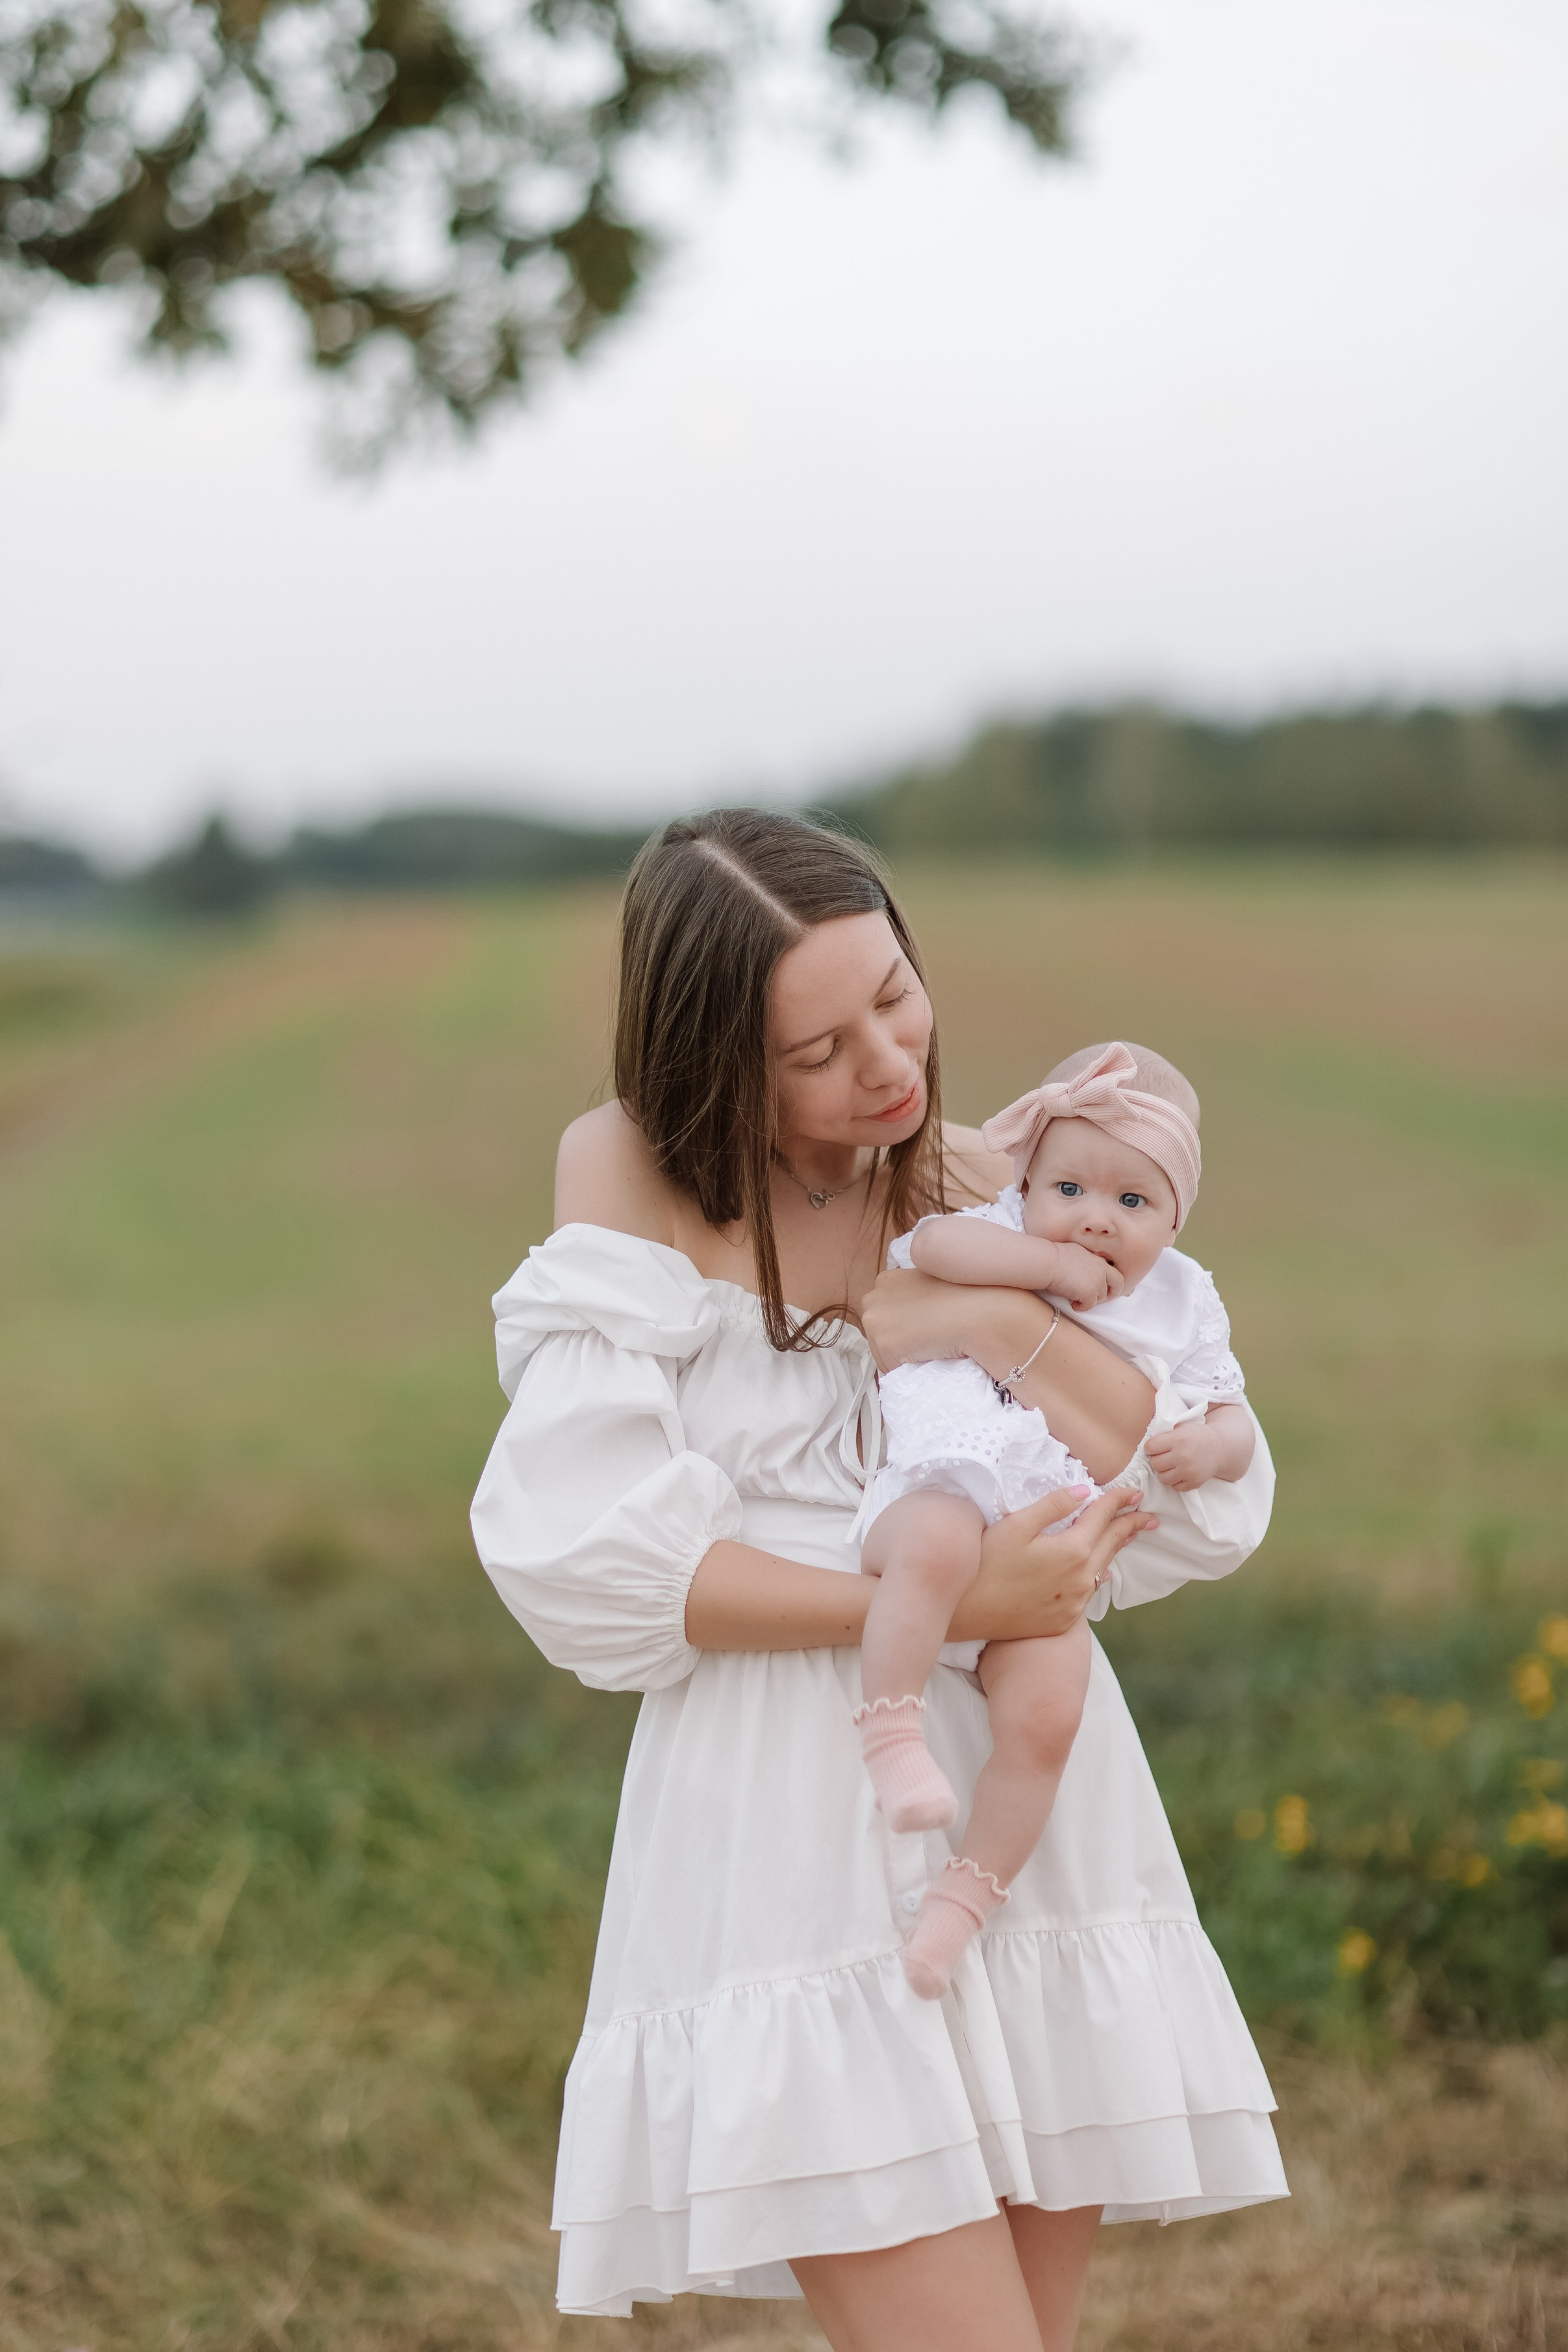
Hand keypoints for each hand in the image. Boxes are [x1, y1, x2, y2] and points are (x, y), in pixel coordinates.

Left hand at [862, 1267, 989, 1370]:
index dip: (902, 1328)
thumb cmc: (963, 1296)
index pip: (884, 1316)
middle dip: (898, 1341)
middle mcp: (873, 1297)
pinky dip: (908, 1369)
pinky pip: (892, 1369)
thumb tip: (915, 1318)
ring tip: (929, 1348)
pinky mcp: (885, 1344)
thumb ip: (915, 1297)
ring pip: (883, 1353)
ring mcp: (875, 1321)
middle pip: (879, 1334)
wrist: (975, 1311)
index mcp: (886, 1281)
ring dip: (903, 1356)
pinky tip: (928, 1356)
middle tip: (927, 1342)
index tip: (922, 1332)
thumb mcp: (930, 1285)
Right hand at [948, 1487, 1155, 1642]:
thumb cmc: (986, 1563)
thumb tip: (1083, 1492)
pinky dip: (1099, 1575)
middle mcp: (1081, 1579)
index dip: (1119, 1500)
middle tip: (1149, 1516)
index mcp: (1072, 1550)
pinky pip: (1090, 1592)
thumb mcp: (1016, 1525)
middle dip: (1131, 1525)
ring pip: (1104, 1569)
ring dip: (1117, 1549)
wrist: (967, 1612)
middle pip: (1112, 1544)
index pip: (1103, 1517)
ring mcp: (1074, 1603)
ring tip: (1130, 1537)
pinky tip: (1103, 1572)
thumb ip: (1053, 1506)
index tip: (1134, 1491)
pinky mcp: (1064, 1620)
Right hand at [1048, 1243, 1123, 1310]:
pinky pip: (1089, 1305)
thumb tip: (1083, 1268)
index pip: (1114, 1272)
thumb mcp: (1076, 1253)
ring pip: (1100, 1297)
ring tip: (1076, 1298)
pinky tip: (1072, 1303)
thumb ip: (1086, 1262)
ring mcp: (1097, 1281)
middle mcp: (1101, 1269)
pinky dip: (1081, 1307)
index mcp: (1097, 1259)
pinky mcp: (1089, 1293)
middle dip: (1112, 1293)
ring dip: (1090, 1300)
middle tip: (1101, 1299)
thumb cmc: (1054, 1257)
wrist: (1047, 1262)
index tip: (1109, 1287)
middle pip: (1117, 1284)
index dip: (1113, 1282)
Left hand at [1144, 1418, 1226, 1491]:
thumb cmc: (1195, 1437)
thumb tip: (1146, 1447)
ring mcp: (1189, 1471)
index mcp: (1178, 1439)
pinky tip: (1181, 1472)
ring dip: (1165, 1472)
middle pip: (1155, 1464)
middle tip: (1165, 1457)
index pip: (1150, 1447)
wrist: (1218, 1448)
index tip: (1156, 1447)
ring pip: (1163, 1478)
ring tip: (1172, 1466)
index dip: (1151, 1447)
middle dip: (1158, 1460)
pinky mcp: (1194, 1482)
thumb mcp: (1181, 1429)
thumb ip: (1164, 1435)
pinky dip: (1176, 1481)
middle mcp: (1183, 1456)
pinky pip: (1175, 1487)